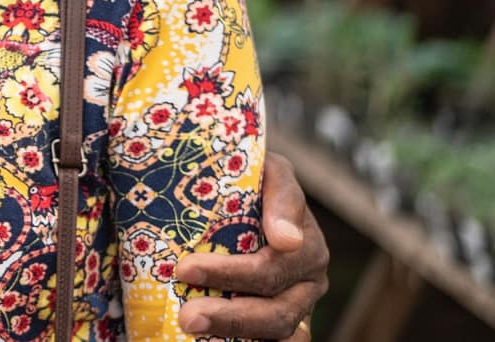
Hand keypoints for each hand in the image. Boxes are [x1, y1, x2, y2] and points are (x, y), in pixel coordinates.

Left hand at [172, 152, 328, 337]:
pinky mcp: (281, 322)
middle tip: (187, 315)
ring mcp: (298, 304)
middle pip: (276, 311)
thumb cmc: (249, 175)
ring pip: (277, 332)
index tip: (185, 269)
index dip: (230, 273)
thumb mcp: (267, 169)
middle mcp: (308, 279)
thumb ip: (281, 194)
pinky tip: (212, 341)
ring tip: (189, 324)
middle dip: (230, 315)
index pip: (272, 267)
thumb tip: (286, 240)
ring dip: (232, 332)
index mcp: (306, 244)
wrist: (244, 187)